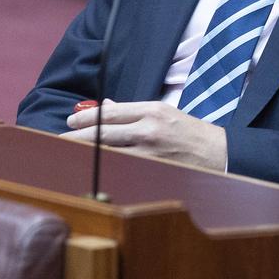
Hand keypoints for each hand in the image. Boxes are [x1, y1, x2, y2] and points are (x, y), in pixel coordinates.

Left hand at [62, 100, 226, 170]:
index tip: (70, 122)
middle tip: (59, 139)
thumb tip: (107, 107)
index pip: (110, 113)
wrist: (219, 154)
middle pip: (104, 134)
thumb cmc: (190, 132)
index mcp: (152, 110)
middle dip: (78, 137)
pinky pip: (124, 168)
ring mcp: (151, 152)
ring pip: (110, 153)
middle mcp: (149, 129)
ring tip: (69, 154)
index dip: (86, 118)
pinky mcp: (153, 171)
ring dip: (88, 154)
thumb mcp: (164, 113)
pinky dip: (107, 168)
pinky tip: (94, 169)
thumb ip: (134, 111)